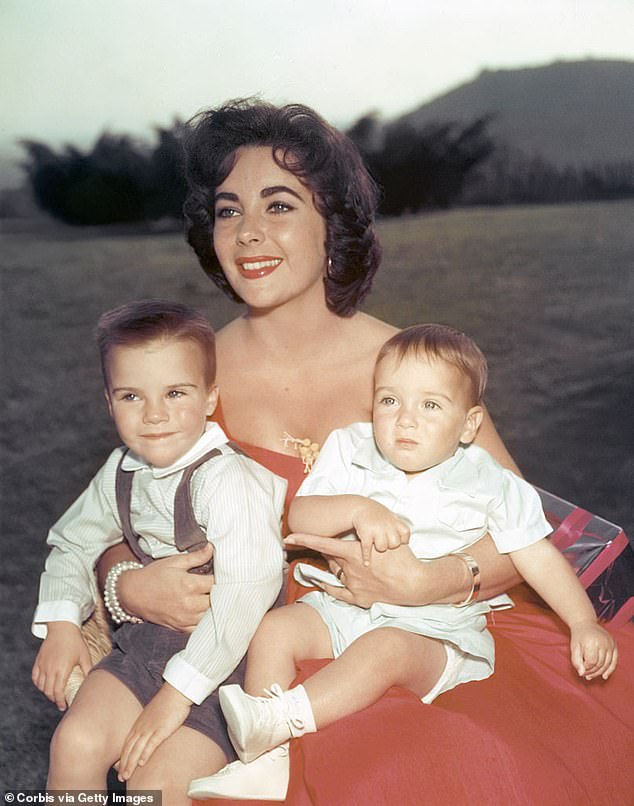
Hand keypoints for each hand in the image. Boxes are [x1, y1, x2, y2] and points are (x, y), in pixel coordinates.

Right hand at [32, 622, 91, 710]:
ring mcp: (43, 665)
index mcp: (62, 669)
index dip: (60, 702)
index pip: (58, 692)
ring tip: (54, 694)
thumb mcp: (84, 655)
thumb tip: (92, 681)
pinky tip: (45, 686)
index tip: (64, 706)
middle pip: (49, 692)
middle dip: (54, 699)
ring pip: (41, 686)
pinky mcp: (38, 661)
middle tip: (60, 701)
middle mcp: (50, 669)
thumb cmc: (75, 641)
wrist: (62, 627)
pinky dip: (39, 684)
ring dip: (47, 693)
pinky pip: (35, 678)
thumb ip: (88, 670)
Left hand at [117, 683, 191, 780]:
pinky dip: (145, 754)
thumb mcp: (151, 715)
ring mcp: (151, 728)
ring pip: (137, 749)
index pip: (126, 744)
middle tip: (121, 778)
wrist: (175, 692)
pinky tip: (142, 763)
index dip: (122, 758)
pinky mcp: (161, 729)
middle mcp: (142, 727)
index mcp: (138, 724)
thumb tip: (144, 736)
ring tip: (127, 775)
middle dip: (124, 764)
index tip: (119, 770)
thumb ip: (146, 725)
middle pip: (129, 749)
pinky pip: (151, 743)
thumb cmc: (165, 704)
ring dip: (131, 763)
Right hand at [118, 543, 213, 631]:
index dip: (222, 577)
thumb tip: (212, 548)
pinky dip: (206, 620)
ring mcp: (185, 618)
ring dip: (215, 607)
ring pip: (211, 615)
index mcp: (189, 584)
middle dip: (221, 592)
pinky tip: (206, 611)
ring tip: (214, 597)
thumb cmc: (154, 575)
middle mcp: (189, 604)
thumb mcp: (174, 562)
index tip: (223, 574)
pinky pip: (201, 628)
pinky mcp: (181, 628)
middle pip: (217, 600)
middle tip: (221, 585)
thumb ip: (196, 557)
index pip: (216, 582)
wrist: (133, 594)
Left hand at [285, 533, 425, 607]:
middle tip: (341, 549)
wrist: (416, 583)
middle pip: (331, 558)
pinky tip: (324, 583)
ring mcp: (353, 585)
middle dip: (331, 553)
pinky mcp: (359, 599)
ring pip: (337, 574)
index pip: (323, 543)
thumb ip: (364, 540)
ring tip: (357, 565)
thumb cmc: (402, 557)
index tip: (288, 536)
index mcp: (354, 552)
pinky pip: (338, 593)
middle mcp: (350, 569)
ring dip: (340, 568)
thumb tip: (355, 538)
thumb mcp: (382, 541)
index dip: (304, 539)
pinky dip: (330, 586)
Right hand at [351, 500, 409, 564]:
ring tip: (375, 545)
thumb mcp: (392, 517)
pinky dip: (367, 557)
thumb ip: (400, 528)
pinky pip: (368, 550)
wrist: (361, 507)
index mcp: (396, 521)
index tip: (396, 540)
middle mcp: (387, 525)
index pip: (405, 536)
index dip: (401, 541)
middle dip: (390, 546)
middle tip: (384, 542)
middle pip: (394, 544)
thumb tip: (406, 542)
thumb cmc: (378, 515)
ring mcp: (376, 530)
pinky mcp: (365, 534)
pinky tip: (367, 563)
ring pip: (382, 548)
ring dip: (378, 548)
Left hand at [570, 620, 617, 679]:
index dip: (586, 668)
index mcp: (591, 642)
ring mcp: (610, 643)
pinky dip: (610, 670)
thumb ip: (576, 661)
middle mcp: (603, 642)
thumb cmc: (578, 637)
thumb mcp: (574, 648)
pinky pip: (614, 661)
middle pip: (600, 664)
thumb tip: (581, 674)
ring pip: (607, 664)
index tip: (581, 669)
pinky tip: (604, 676)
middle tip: (585, 675)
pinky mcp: (614, 644)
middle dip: (592, 672)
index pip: (591, 662)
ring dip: (599, 673)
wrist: (585, 624)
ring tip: (591, 676)